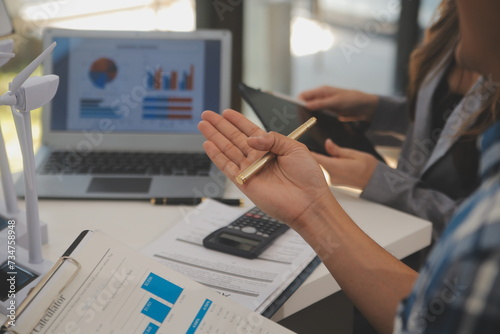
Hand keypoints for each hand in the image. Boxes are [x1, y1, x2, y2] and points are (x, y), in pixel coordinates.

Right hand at [198, 109, 333, 228]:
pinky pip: (227, 166)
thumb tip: (251, 138)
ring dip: (214, 137)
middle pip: (234, 138)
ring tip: (203, 125)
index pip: (250, 130)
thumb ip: (273, 138)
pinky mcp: (244, 182)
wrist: (308, 202)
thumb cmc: (307, 177)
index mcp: (272, 148)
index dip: (237, 121)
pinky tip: (208, 144)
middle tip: (207, 115)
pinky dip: (216, 156)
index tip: (226, 112)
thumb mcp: (295, 148)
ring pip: (227, 149)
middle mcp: (258, 158)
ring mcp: (250, 170)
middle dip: (220, 125)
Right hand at [299, 86, 377, 121]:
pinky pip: (318, 115)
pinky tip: (315, 124)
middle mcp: (321, 97)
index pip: (303, 95)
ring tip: (307, 123)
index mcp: (322, 91)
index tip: (295, 111)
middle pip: (305, 103)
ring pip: (311, 110)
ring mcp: (324, 105)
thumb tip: (306, 105)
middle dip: (302, 110)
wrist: (366, 107)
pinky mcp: (328, 112)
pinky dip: (315, 118)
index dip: (297, 102)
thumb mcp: (336, 102)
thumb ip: (321, 103)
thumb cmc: (353, 100)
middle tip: (301, 120)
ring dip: (309, 115)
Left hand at [312, 139, 377, 189]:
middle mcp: (332, 175)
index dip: (309, 153)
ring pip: (325, 166)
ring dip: (330, 161)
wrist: (376, 182)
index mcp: (336, 167)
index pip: (316, 159)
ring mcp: (333, 181)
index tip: (304, 148)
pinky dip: (334, 167)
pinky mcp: (335, 183)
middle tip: (335, 153)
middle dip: (324, 155)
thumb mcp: (353, 154)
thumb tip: (327, 143)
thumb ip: (337, 150)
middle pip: (320, 162)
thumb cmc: (368, 168)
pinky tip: (344, 166)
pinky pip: (330, 171)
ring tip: (344, 160)